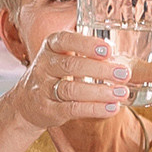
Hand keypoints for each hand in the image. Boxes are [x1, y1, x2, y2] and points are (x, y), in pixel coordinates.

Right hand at [4, 29, 128, 132]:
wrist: (26, 102)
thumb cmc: (55, 74)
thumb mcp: (63, 56)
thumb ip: (88, 53)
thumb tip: (123, 58)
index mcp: (51, 46)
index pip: (66, 40)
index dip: (87, 44)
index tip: (109, 49)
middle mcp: (44, 66)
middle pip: (71, 65)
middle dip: (100, 70)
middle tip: (124, 74)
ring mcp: (43, 89)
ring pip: (72, 89)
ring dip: (100, 92)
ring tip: (121, 93)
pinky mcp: (48, 110)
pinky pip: (72, 109)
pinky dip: (94, 109)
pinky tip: (112, 108)